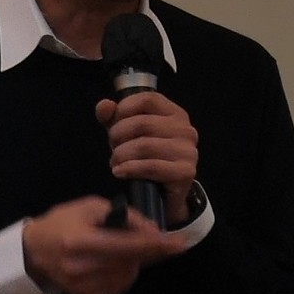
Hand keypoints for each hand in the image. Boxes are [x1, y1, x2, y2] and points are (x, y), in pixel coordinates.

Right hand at [20, 193, 186, 293]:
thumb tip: (153, 230)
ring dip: (133, 262)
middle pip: (131, 262)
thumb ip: (124, 215)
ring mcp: (82, 287)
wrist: (33, 251)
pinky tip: (110, 264)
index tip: (180, 244)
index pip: (127, 245)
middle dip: (147, 251)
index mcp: (80, 241)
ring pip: (128, 276)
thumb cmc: (62, 223)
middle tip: (152, 241)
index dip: (156, 245)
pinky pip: (118, 287)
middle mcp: (80, 267)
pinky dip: (123, 274)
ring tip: (117, 250)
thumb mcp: (91, 207)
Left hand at [100, 89, 199, 211]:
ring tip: (116, 162)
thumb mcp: (127, 134)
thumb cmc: (145, 157)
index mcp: (175, 114)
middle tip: (113, 149)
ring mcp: (188, 151)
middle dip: (119, 136)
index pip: (147, 99)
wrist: (162, 194)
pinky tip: (120, 172)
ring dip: (121, 155)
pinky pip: (151, 166)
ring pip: (144, 145)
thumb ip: (113, 117)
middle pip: (142, 123)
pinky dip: (130, 169)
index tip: (113, 124)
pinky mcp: (185, 172)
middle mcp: (185, 130)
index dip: (124, 109)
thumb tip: (105, 106)